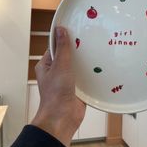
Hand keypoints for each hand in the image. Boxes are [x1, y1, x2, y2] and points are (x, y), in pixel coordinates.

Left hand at [31, 26, 85, 146]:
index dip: (64, 38)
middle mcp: (56, 72)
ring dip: (85, 61)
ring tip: (96, 50)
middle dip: (77, 50)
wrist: (63, 117)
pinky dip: (90, 72)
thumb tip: (60, 30)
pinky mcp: (77, 88)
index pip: (55, 46)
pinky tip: (99, 66)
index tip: (75, 29)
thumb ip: (62, 48)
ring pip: (77, 66)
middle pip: (68, 55)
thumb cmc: (56, 94)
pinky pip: (84, 76)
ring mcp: (67, 80)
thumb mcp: (60, 65)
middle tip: (89, 39)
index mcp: (46, 65)